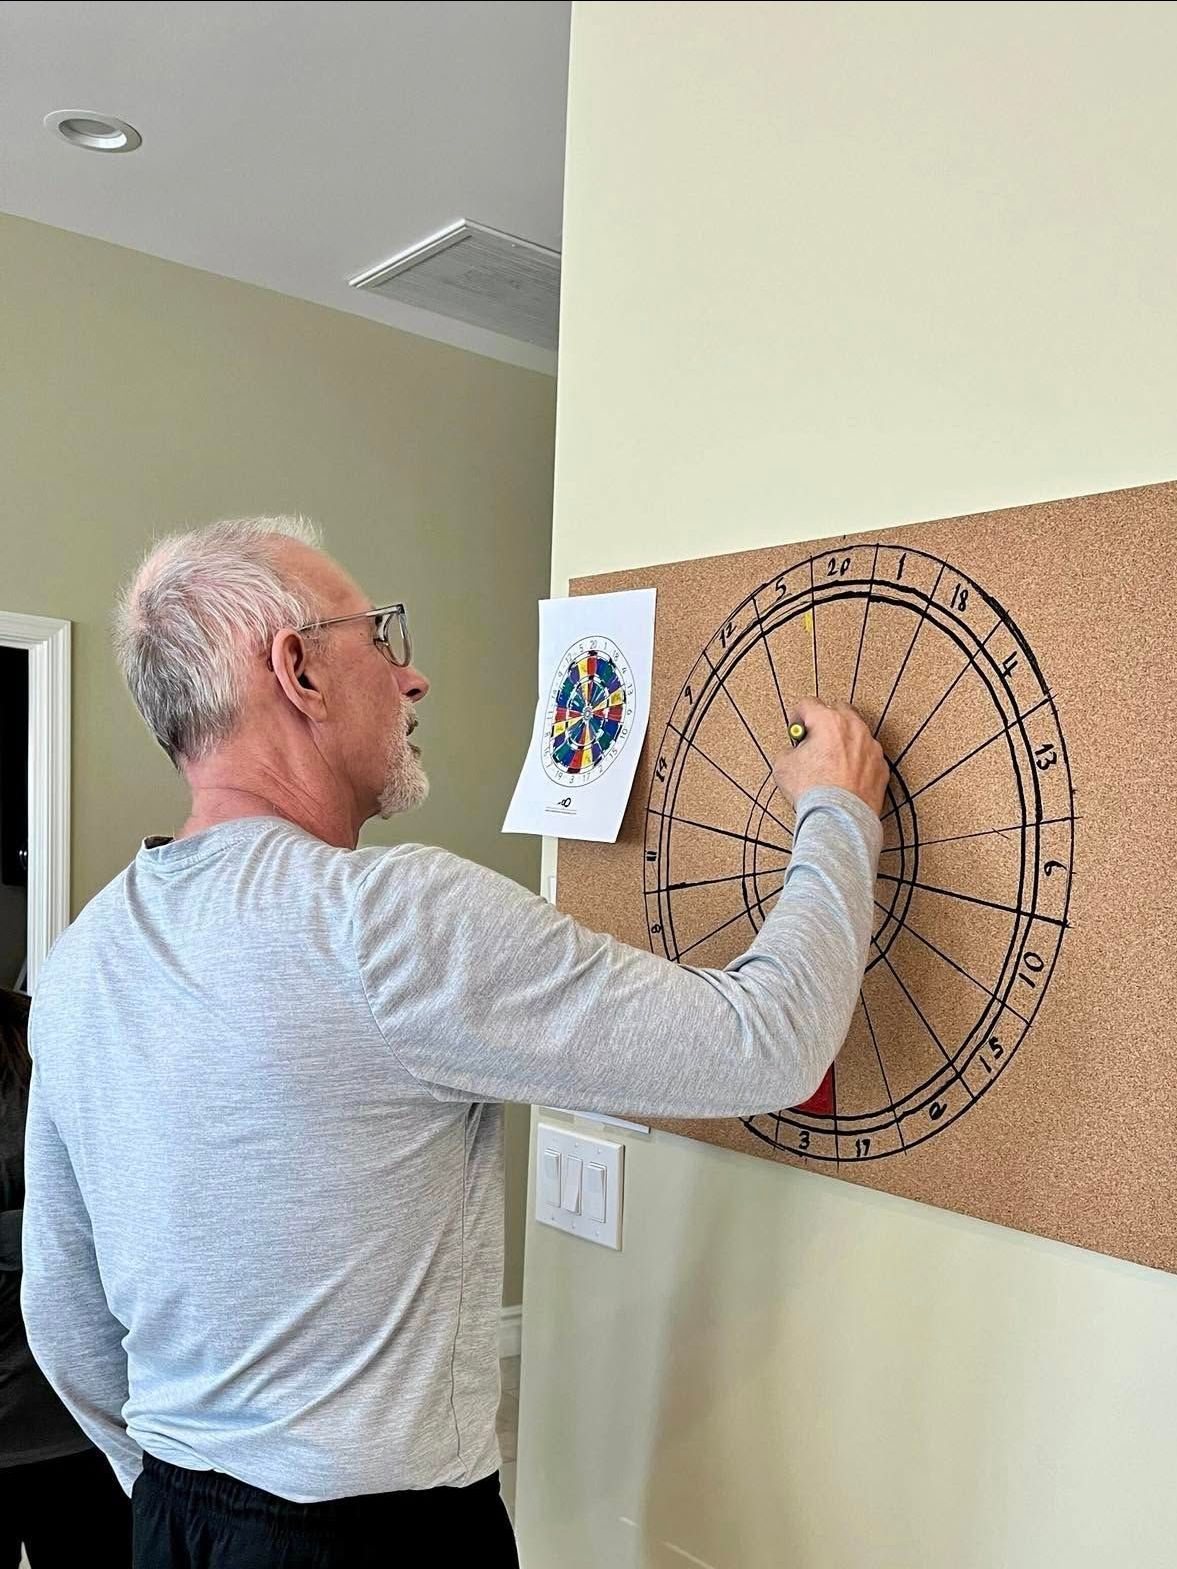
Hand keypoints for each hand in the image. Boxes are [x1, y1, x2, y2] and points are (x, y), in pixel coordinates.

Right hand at [772, 698, 888, 816]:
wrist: (838, 818)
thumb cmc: (814, 792)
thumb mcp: (784, 765)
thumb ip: (790, 750)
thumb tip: (796, 752)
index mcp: (829, 722)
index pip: (808, 704)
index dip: (797, 716)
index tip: (796, 729)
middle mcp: (854, 729)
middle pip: (838, 710)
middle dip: (825, 722)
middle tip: (815, 741)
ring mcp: (871, 747)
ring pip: (856, 732)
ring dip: (843, 741)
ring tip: (831, 761)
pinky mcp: (881, 766)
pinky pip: (868, 755)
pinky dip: (857, 760)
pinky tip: (845, 776)